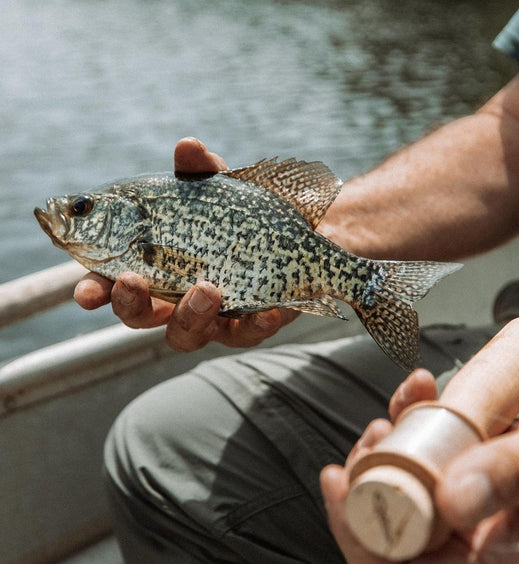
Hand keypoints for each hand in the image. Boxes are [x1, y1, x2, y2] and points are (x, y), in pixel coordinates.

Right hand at [74, 137, 297, 350]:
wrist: (304, 231)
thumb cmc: (248, 213)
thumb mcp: (225, 190)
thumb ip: (202, 174)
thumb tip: (188, 146)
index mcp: (158, 266)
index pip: (115, 283)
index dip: (97, 290)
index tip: (86, 292)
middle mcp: (177, 297)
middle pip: (141, 317)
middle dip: (132, 304)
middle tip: (133, 282)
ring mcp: (213, 316)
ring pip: (187, 335)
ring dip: (190, 315)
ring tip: (206, 289)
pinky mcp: (252, 325)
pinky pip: (248, 334)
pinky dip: (255, 324)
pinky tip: (266, 311)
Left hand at [321, 369, 518, 563]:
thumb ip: (513, 478)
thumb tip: (450, 499)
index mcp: (497, 562)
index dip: (360, 537)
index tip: (339, 482)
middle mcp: (475, 541)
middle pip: (391, 532)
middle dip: (365, 482)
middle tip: (372, 435)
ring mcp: (470, 507)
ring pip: (403, 491)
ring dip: (385, 449)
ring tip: (393, 412)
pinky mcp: (469, 473)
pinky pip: (426, 456)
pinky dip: (413, 421)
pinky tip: (421, 389)